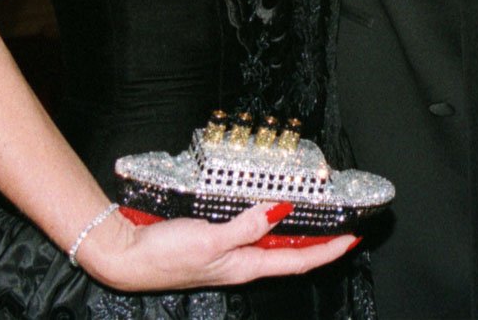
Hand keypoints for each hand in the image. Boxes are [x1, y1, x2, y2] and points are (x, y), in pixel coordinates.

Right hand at [83, 201, 357, 292]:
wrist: (126, 258)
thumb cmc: (164, 255)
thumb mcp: (210, 240)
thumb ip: (246, 227)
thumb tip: (281, 211)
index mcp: (245, 267)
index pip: (298, 262)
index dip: (328, 251)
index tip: (352, 238)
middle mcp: (241, 263)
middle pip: (290, 256)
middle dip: (318, 243)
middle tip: (341, 225)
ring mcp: (227, 255)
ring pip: (271, 245)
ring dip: (295, 234)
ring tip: (315, 218)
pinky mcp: (213, 244)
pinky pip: (250, 234)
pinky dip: (267, 224)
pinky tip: (267, 212)